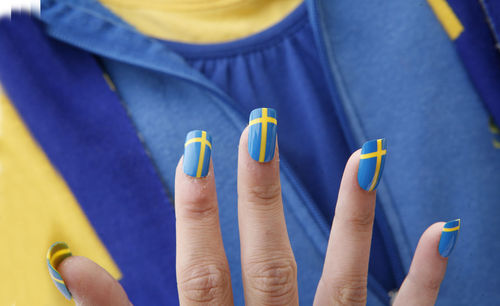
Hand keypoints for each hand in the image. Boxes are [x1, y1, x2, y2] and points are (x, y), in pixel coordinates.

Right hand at [47, 122, 455, 304]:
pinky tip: (443, 229)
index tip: (194, 151)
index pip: (201, 278)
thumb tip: (72, 267)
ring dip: (354, 218)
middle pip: (269, 264)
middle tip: (260, 128)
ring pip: (346, 281)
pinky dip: (425, 278)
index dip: (194, 215)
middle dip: (260, 196)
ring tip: (366, 156)